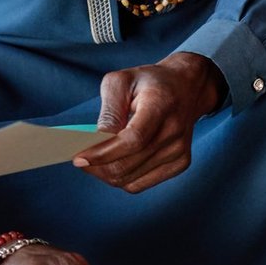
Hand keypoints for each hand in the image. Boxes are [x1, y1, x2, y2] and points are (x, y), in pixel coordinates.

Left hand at [74, 52, 224, 192]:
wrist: (186, 89)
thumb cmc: (148, 83)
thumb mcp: (121, 81)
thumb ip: (109, 110)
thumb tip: (98, 139)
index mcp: (160, 106)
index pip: (132, 140)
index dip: (104, 153)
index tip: (79, 158)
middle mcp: (174, 132)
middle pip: (129, 164)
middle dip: (98, 167)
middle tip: (80, 160)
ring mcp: (179, 151)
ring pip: (131, 180)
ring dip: (107, 174)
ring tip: (96, 160)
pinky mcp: (180, 163)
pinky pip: (141, 184)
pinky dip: (122, 178)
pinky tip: (115, 163)